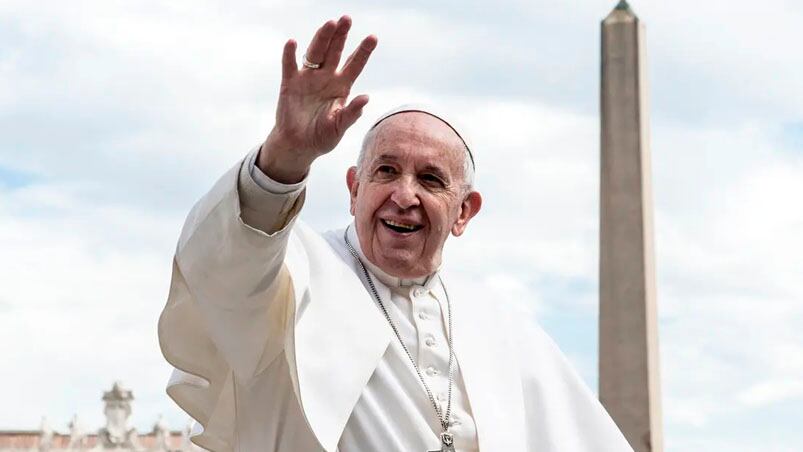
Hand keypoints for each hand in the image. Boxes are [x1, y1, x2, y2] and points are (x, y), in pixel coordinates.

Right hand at [259, 15, 377, 182]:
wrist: (299, 145)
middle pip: (335, 52)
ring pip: (315, 53)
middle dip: (341, 35)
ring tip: (329, 24)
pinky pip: (290, 65)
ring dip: (321, 38)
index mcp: (342, 87)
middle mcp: (326, 77)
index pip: (355, 65)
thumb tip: (366, 98)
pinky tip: (292, 43)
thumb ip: (352, 113)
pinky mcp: (290, 83)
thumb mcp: (339, 128)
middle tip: (346, 19)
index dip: (363, 51)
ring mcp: (308, 78)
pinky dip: (290, 54)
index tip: (373, 37)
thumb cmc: (322, 137)